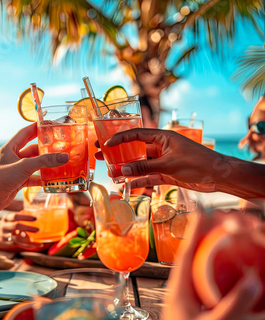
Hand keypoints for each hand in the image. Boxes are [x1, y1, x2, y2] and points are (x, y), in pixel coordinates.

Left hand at [0, 123, 68, 209]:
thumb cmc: (0, 179)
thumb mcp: (24, 166)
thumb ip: (44, 161)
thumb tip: (64, 157)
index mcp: (10, 148)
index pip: (24, 133)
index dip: (36, 128)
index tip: (48, 124)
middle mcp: (12, 158)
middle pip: (32, 149)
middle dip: (44, 149)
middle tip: (58, 146)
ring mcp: (15, 170)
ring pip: (33, 164)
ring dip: (44, 164)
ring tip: (58, 163)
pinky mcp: (18, 181)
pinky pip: (33, 177)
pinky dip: (41, 178)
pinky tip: (51, 179)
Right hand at [0, 212, 39, 249]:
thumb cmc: (5, 224)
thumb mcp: (10, 219)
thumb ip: (20, 220)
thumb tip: (35, 223)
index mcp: (7, 218)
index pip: (16, 216)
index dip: (25, 217)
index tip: (35, 218)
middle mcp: (5, 226)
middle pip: (16, 226)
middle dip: (27, 228)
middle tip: (38, 229)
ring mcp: (5, 236)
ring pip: (17, 239)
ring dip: (29, 241)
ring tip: (39, 243)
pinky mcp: (7, 243)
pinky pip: (18, 244)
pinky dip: (27, 246)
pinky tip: (36, 245)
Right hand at [103, 129, 222, 192]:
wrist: (218, 176)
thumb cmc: (197, 163)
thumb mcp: (169, 164)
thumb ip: (145, 167)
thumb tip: (123, 168)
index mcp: (162, 137)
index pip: (137, 134)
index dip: (120, 138)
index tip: (106, 143)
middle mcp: (161, 147)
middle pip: (135, 149)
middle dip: (118, 153)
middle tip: (101, 156)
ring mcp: (164, 161)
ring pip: (141, 164)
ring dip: (127, 169)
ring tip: (110, 173)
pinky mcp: (168, 174)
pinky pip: (149, 176)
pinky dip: (138, 180)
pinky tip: (126, 185)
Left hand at [146, 211, 260, 319]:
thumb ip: (232, 307)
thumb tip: (252, 282)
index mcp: (179, 288)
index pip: (187, 251)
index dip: (196, 229)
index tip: (205, 211)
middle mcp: (183, 288)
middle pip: (197, 254)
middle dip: (211, 237)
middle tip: (229, 223)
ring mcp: (191, 298)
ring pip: (204, 268)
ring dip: (218, 253)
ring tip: (233, 240)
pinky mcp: (199, 308)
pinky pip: (212, 284)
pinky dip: (224, 274)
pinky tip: (237, 273)